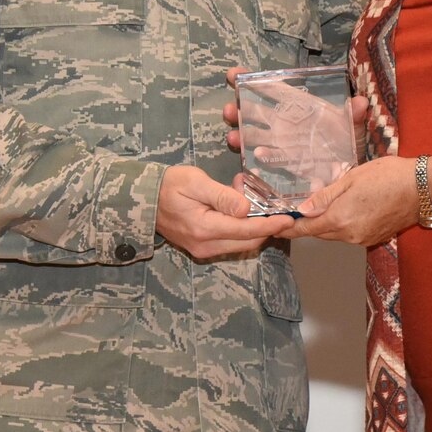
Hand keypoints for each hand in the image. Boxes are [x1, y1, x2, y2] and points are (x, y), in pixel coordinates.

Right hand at [156, 165, 292, 259]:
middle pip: (248, 241)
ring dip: (252, 226)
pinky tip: (237, 210)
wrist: (141, 199)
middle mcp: (206, 246)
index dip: (271, 225)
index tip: (289, 219)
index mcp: (205, 229)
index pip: (247, 231)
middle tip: (268, 201)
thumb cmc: (168, 185)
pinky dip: (241, 229)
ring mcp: (203, 250)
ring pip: (240, 244)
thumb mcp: (195, 182)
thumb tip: (246, 209)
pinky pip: (230, 243)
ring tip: (248, 200)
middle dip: (265, 225)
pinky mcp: (201, 248)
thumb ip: (222, 196)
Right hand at [222, 65, 367, 157]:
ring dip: (240, 134)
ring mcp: (279, 140)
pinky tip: (256, 156)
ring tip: (232, 136)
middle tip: (228, 110)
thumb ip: (353, 114)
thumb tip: (361, 102)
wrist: (349, 165)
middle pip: (253, 111)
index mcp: (296, 104)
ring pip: (253, 134)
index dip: (251, 80)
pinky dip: (260, 156)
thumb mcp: (351, 125)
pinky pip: (267, 157)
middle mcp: (283, 120)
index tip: (234, 74)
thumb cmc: (346, 138)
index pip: (271, 88)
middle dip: (237, 109)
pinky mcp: (282, 160)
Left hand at [283, 155, 418, 246]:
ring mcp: (363, 239)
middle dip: (306, 224)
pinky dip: (341, 225)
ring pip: (334, 234)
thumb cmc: (390, 176)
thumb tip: (302, 209)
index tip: (276, 225)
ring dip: (324, 224)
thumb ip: (325, 196)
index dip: (289, 228)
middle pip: (319, 233)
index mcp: (341, 219)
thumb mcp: (352, 178)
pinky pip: (349, 234)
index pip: (306, 229)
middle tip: (293, 212)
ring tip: (318, 207)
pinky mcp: (374, 238)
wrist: (425, 189)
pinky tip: (344, 209)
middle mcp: (350, 235)